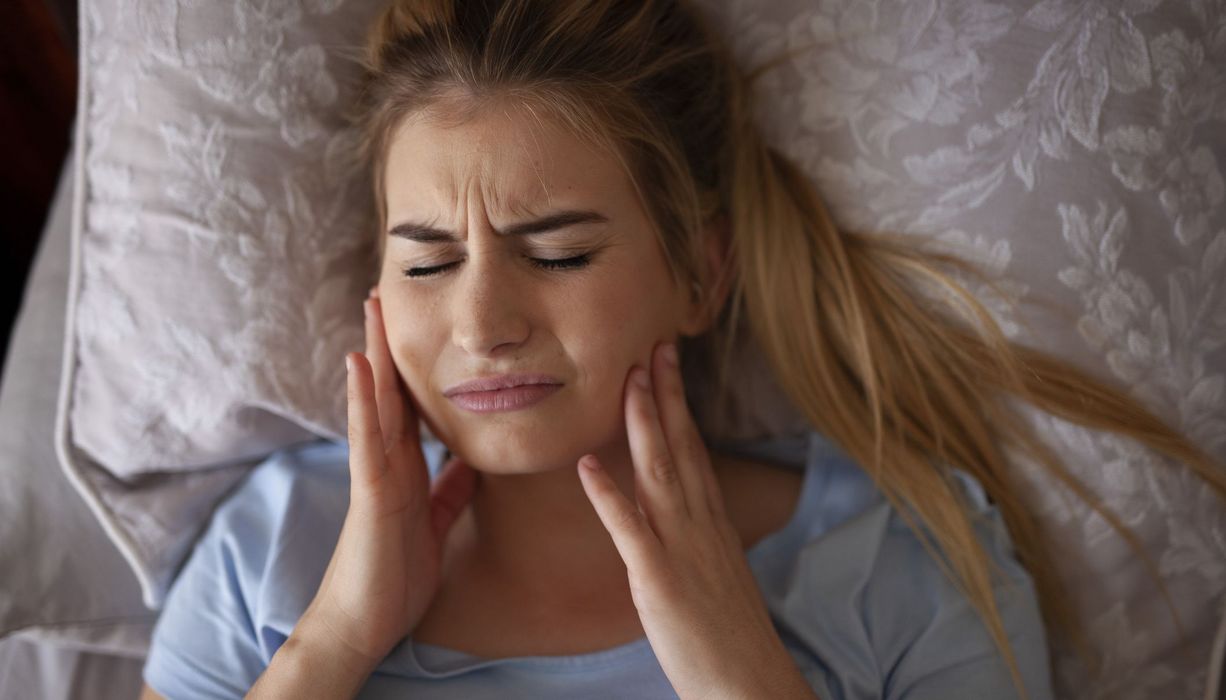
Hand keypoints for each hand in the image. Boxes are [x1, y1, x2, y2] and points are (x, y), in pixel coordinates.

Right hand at [303, 288, 475, 668]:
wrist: (367, 622)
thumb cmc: (396, 576)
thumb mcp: (435, 524)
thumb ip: (448, 491)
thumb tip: (470, 463)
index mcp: (405, 469)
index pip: (411, 405)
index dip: (415, 366)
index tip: (421, 324)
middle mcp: (387, 462)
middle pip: (390, 392)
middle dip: (390, 344)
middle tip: (388, 293)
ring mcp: (374, 473)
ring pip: (375, 403)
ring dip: (375, 353)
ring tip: (373, 307)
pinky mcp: (369, 492)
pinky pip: (368, 438)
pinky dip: (364, 400)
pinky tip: (361, 364)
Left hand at [576, 342, 815, 698]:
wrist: (748, 683)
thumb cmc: (729, 635)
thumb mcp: (718, 572)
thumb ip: (698, 537)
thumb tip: (684, 514)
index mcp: (712, 522)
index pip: (694, 449)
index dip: (679, 404)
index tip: (667, 364)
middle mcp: (700, 525)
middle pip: (680, 446)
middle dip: (664, 394)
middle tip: (652, 345)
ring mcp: (681, 549)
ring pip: (659, 472)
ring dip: (641, 423)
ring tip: (626, 380)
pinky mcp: (658, 579)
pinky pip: (629, 529)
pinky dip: (607, 494)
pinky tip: (586, 465)